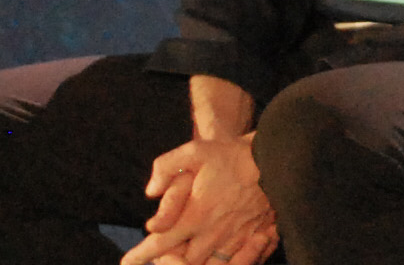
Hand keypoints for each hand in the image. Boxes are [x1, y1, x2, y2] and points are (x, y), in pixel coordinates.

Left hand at [123, 136, 276, 264]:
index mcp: (196, 214)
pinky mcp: (254, 239)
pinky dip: (225, 264)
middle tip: (162, 257)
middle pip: (183, 263)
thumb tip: (150, 192)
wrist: (276, 157)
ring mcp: (235, 239)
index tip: (128, 262)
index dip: (140, 256)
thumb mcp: (195, 150)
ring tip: (185, 258)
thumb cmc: (232, 154)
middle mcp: (213, 232)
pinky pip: (235, 263)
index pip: (160, 243)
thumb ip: (165, 167)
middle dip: (168, 262)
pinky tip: (217, 259)